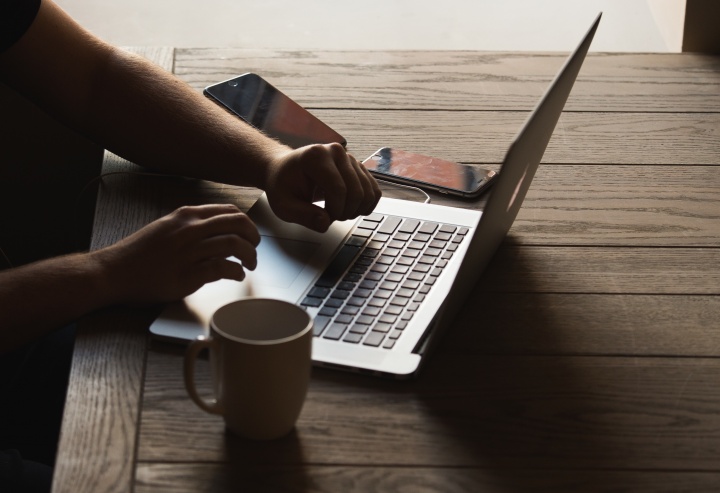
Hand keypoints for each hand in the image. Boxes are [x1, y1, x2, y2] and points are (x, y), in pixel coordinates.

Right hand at [95, 204, 259, 304]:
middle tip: (255, 248)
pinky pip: (223, 268)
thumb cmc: (140, 253)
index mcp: (186, 216)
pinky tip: (237, 276)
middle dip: (254, 236)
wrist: (115, 272)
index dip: (246, 223)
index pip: (229, 211)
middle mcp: (190, 229)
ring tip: (250, 265)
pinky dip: (237, 272)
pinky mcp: (188, 274)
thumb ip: (191, 225)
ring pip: (234, 244)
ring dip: (250, 256)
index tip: (250, 234)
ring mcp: (190, 251)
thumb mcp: (166, 227)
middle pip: (238, 224)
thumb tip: (218, 229)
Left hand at [263, 143, 381, 231]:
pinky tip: (350, 208)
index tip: (324, 218)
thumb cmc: (283, 185)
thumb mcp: (284, 205)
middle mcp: (336, 152)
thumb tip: (324, 223)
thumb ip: (303, 216)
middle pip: (356, 191)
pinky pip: (374, 190)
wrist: (285, 170)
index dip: (335, 211)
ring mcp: (349, 158)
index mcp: (316, 156)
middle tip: (330, 217)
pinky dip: (366, 205)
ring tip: (338, 212)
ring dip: (356, 210)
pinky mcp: (358, 167)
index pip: (338, 189)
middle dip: (346, 212)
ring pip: (368, 192)